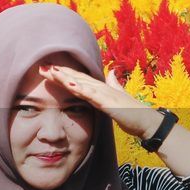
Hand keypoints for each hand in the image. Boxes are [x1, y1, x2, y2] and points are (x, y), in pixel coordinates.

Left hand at [38, 64, 161, 139]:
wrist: (147, 122)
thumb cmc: (133, 112)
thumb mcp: (119, 97)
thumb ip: (114, 85)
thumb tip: (112, 72)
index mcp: (101, 89)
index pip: (79, 79)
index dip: (64, 73)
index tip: (49, 69)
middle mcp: (101, 88)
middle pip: (77, 78)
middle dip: (59, 73)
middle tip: (42, 67)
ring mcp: (105, 94)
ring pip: (81, 83)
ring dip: (66, 77)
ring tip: (51, 71)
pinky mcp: (109, 102)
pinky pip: (93, 95)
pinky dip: (81, 89)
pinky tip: (70, 85)